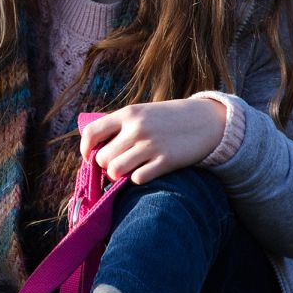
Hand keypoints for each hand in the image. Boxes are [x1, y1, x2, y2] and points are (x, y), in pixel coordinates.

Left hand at [79, 98, 226, 184]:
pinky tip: (146, 172)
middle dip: (106, 166)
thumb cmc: (169, 119)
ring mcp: (151, 145)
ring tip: (128, 171)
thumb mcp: (143, 112)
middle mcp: (137, 128)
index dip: (85, 149)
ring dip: (118, 176)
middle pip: (102, 158)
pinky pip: (138, 179)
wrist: (206, 121)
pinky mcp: (166, 161)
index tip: (89, 157)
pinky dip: (138, 180)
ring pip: (115, 171)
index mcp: (128, 114)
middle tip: (117, 165)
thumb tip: (93, 147)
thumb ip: (119, 126)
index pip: (92, 133)